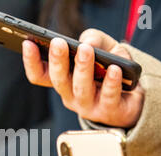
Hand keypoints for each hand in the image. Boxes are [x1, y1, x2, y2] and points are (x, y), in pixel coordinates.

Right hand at [22, 28, 144, 127]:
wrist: (132, 97)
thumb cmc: (110, 70)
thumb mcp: (103, 48)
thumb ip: (94, 39)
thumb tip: (88, 42)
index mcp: (62, 81)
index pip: (40, 75)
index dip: (31, 62)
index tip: (28, 43)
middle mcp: (70, 96)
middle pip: (59, 81)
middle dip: (58, 61)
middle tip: (58, 43)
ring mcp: (88, 106)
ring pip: (81, 89)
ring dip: (83, 69)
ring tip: (86, 50)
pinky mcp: (109, 111)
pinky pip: (108, 97)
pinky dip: (111, 83)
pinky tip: (114, 69)